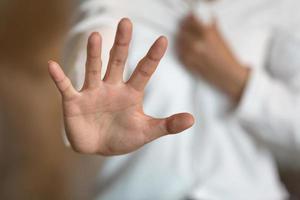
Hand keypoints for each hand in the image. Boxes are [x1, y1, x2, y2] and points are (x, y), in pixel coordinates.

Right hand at [48, 18, 193, 155]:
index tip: (163, 39)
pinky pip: (65, 87)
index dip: (153, 56)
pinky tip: (52, 65)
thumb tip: (192, 119)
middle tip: (126, 23)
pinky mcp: (74, 102)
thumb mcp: (147, 132)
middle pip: (117, 61)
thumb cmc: (123, 137)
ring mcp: (92, 93)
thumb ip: (167, 125)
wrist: (99, 148)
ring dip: (93, 54)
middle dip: (122, 44)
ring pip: (93, 69)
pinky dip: (59, 77)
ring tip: (94, 36)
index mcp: (131, 93)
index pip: (144, 71)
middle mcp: (111, 87)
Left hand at [176, 15, 249, 101]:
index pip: (190, 21)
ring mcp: (191, 54)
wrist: (229, 76)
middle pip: (182, 31)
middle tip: (187, 31)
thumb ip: (209, 27)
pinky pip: (179, 54)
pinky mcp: (187, 64)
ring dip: (182, 40)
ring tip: (187, 41)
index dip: (189, 20)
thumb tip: (202, 19)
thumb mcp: (220, 38)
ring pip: (179, 43)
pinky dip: (181, 51)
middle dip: (185, 30)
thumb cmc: (226, 57)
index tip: (190, 21)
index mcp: (206, 33)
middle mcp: (196, 43)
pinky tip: (186, 50)